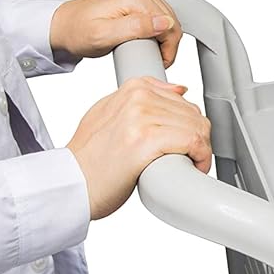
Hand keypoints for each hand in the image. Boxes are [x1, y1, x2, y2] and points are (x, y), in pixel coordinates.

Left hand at [50, 0, 182, 67]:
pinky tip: (144, 38)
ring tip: (145, 49)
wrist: (64, 25)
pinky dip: (155, 29)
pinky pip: (158, 13)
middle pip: (171, 20)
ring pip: (167, 18)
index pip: (170, 24)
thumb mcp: (105, 36)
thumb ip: (136, 28)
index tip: (158, 62)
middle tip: (151, 57)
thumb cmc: (78, 32)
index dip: (168, 49)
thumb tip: (164, 23)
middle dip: (166, 43)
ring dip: (161, 36)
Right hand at [66, 76, 212, 219]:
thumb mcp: (108, 113)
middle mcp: (137, 99)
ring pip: (197, 128)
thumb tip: (179, 90)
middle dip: (199, 140)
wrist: (71, 184)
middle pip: (194, 115)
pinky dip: (201, 157)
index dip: (190, 126)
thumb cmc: (90, 157)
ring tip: (191, 165)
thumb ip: (140, 98)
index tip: (187, 143)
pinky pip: (193, 142)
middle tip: (191, 158)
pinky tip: (194, 168)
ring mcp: (141, 118)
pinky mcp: (146, 140)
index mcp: (133, 89)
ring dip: (202, 151)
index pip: (183, 101)